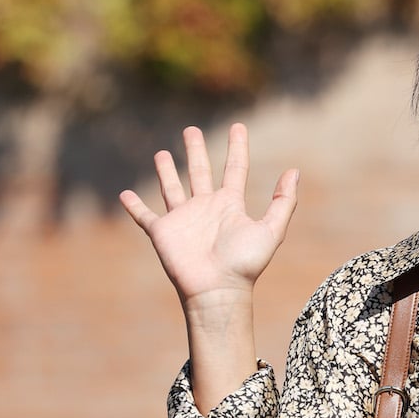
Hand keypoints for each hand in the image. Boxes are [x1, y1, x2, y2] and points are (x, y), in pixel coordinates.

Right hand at [119, 123, 298, 309]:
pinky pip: (145, 216)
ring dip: (167, 172)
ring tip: (162, 153)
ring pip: (173, 188)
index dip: (237, 147)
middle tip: (191, 130)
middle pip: (200, 172)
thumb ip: (283, 201)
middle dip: (196, 151)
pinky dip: (134, 206)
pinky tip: (125, 194)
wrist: (218, 290)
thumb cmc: (246, 264)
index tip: (238, 127)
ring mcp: (183, 220)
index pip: (235, 168)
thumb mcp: (272, 230)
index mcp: (230, 205)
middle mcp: (206, 208)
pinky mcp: (163, 233)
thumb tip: (294, 171)